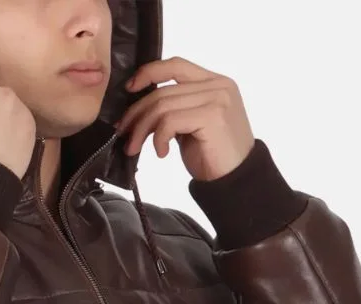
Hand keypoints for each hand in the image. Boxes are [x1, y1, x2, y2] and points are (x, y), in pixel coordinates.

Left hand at [114, 57, 255, 181]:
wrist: (237, 180)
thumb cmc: (213, 157)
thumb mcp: (192, 126)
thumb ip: (175, 110)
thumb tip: (140, 109)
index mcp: (214, 82)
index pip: (175, 65)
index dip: (148, 73)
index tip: (130, 89)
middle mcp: (218, 85)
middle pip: (163, 91)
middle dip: (136, 114)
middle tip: (123, 134)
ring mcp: (217, 99)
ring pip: (162, 106)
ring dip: (141, 129)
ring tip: (134, 148)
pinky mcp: (212, 116)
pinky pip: (170, 121)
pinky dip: (158, 139)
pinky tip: (161, 153)